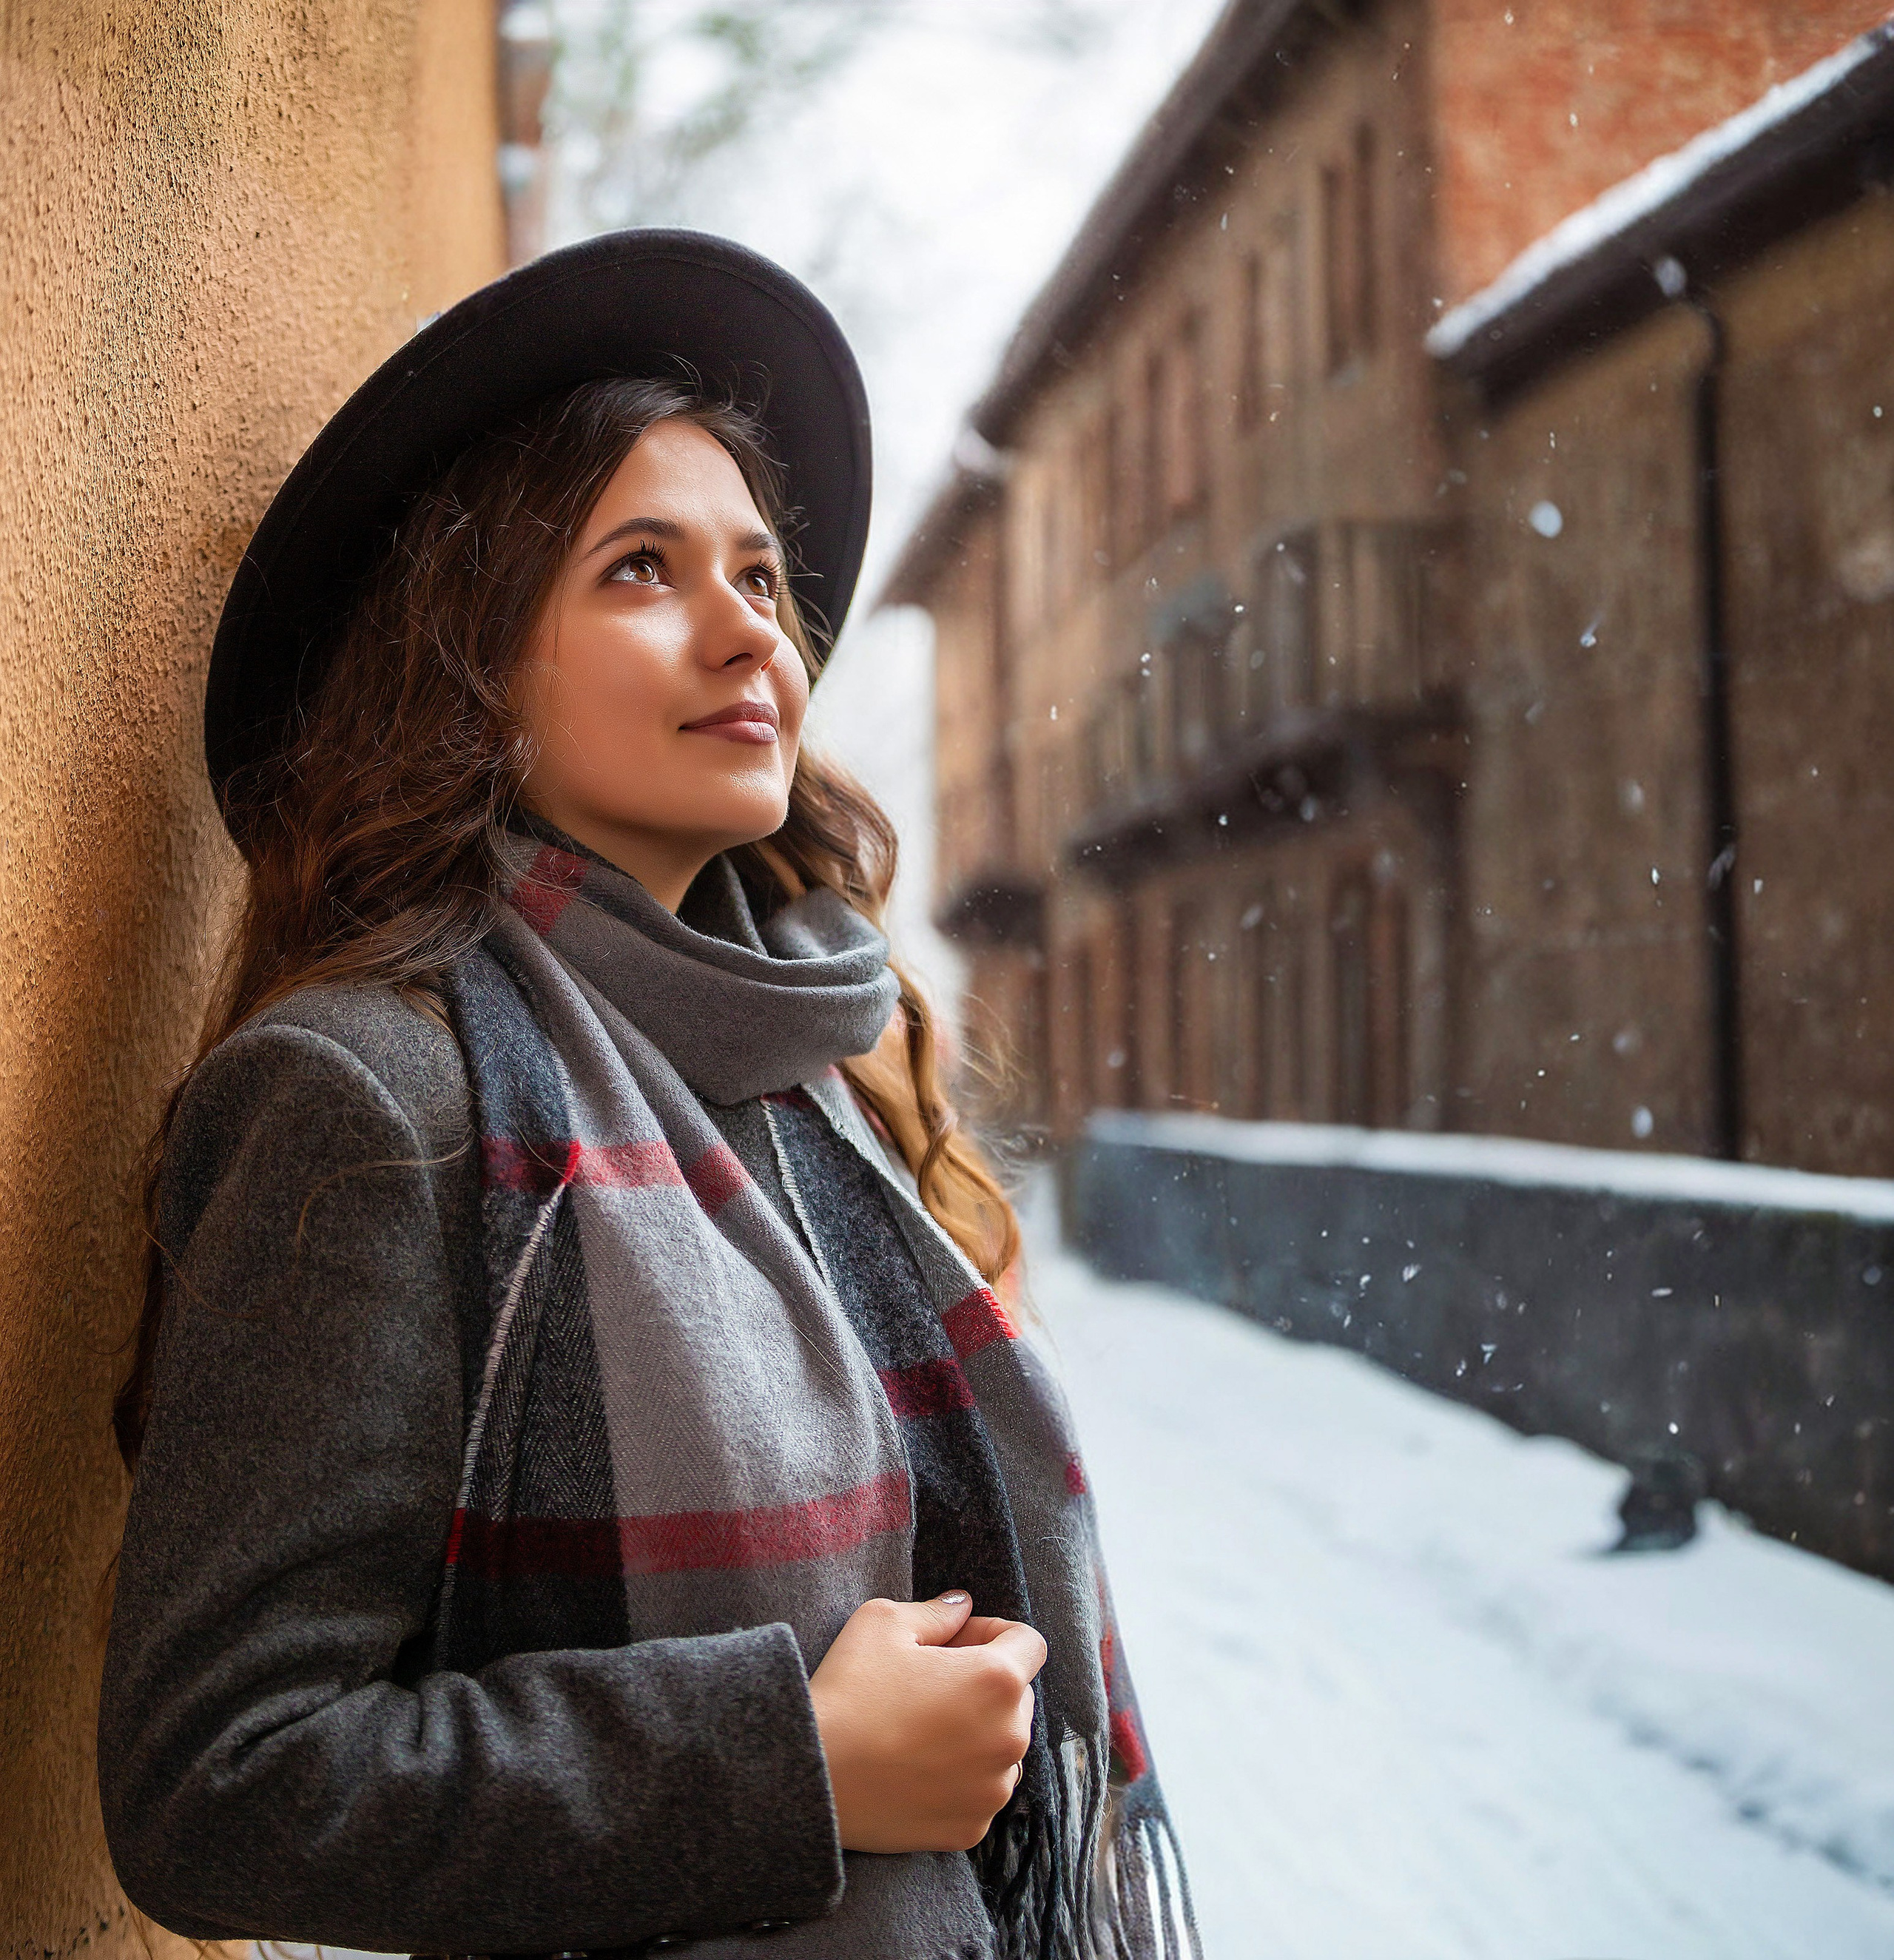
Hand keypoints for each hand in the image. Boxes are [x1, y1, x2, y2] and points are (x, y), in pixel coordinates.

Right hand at [807, 1590, 1046, 1853]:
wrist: (812, 1778)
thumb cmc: (848, 1692)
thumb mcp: (883, 1623)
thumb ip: (936, 1610)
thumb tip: (963, 1606)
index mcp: (997, 1681)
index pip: (1029, 1643)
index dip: (992, 1632)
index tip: (955, 1641)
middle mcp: (1010, 1738)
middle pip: (1018, 1696)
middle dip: (984, 1683)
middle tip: (929, 1683)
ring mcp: (993, 1790)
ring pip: (1002, 1746)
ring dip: (977, 1732)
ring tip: (920, 1728)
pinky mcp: (971, 1828)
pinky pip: (980, 1790)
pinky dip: (960, 1777)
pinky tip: (915, 1767)